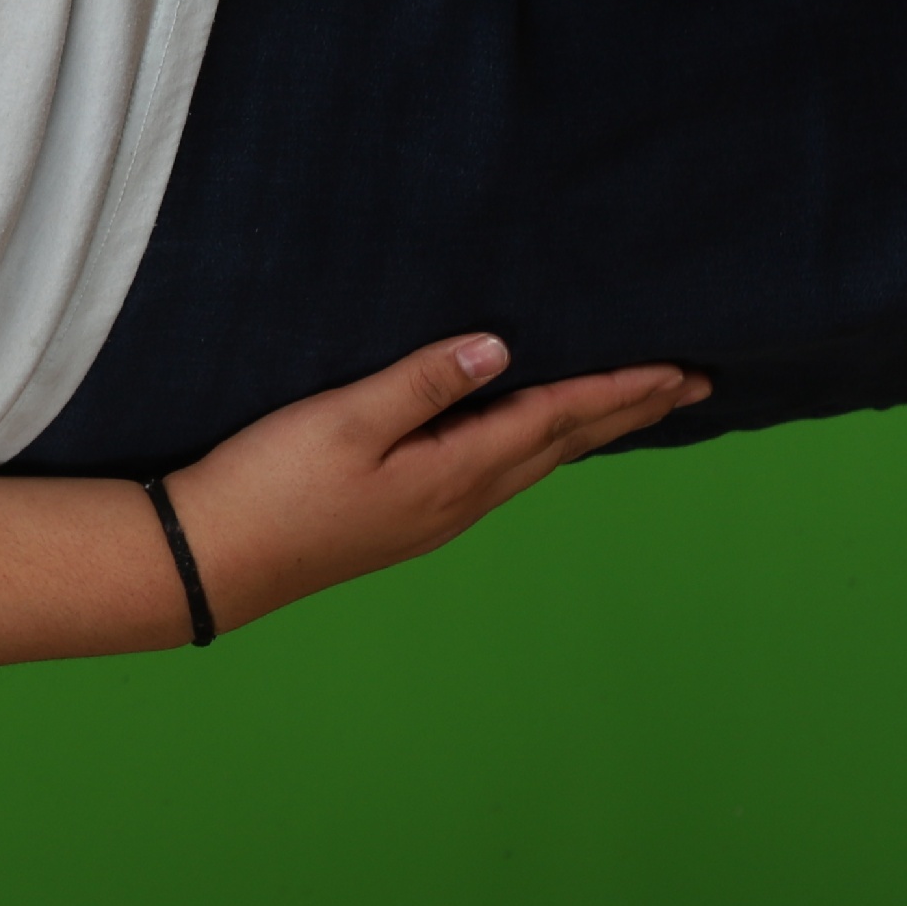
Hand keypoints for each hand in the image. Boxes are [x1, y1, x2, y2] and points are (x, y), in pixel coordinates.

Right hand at [156, 334, 709, 632]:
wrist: (214, 557)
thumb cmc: (270, 484)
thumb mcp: (342, 421)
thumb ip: (422, 383)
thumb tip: (500, 349)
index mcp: (454, 472)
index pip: (556, 421)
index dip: (619, 390)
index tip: (679, 368)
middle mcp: (461, 500)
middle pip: (563, 446)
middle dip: (628, 411)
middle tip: (692, 384)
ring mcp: (437, 515)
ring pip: (537, 463)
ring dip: (591, 431)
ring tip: (633, 407)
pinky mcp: (410, 518)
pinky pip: (502, 473)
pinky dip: (542, 446)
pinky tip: (535, 440)